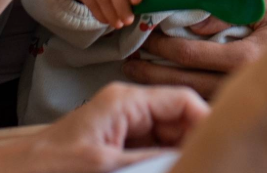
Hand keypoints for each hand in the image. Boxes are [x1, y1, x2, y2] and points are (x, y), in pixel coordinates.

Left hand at [0, 83, 206, 172]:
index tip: (217, 146)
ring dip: (176, 153)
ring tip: (182, 164)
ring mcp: (123, 128)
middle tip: (200, 161)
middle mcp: (128, 108)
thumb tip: (189, 157)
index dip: (205, 121)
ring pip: (167, 138)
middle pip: (179, 120)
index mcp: (126, 101)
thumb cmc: (49, 165)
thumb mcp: (108, 164)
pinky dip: (160, 160)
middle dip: (192, 140)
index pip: (183, 100)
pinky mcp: (117, 146)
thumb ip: (152, 158)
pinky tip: (164, 167)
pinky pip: (150, 150)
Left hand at [122, 0, 266, 95]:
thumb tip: (197, 23)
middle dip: (151, 70)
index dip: (163, 44)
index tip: (147, 34)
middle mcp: (237, 82)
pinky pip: (199, 99)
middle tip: (129, 61)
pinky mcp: (236, 102)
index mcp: (243, 56)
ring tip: (137, 73)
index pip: (191, 52)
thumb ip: (229, 10)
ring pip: (188, 94)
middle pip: (182, 79)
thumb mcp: (263, 6)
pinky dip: (177, 91)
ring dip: (159, 84)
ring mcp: (236, 96)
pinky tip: (163, 84)